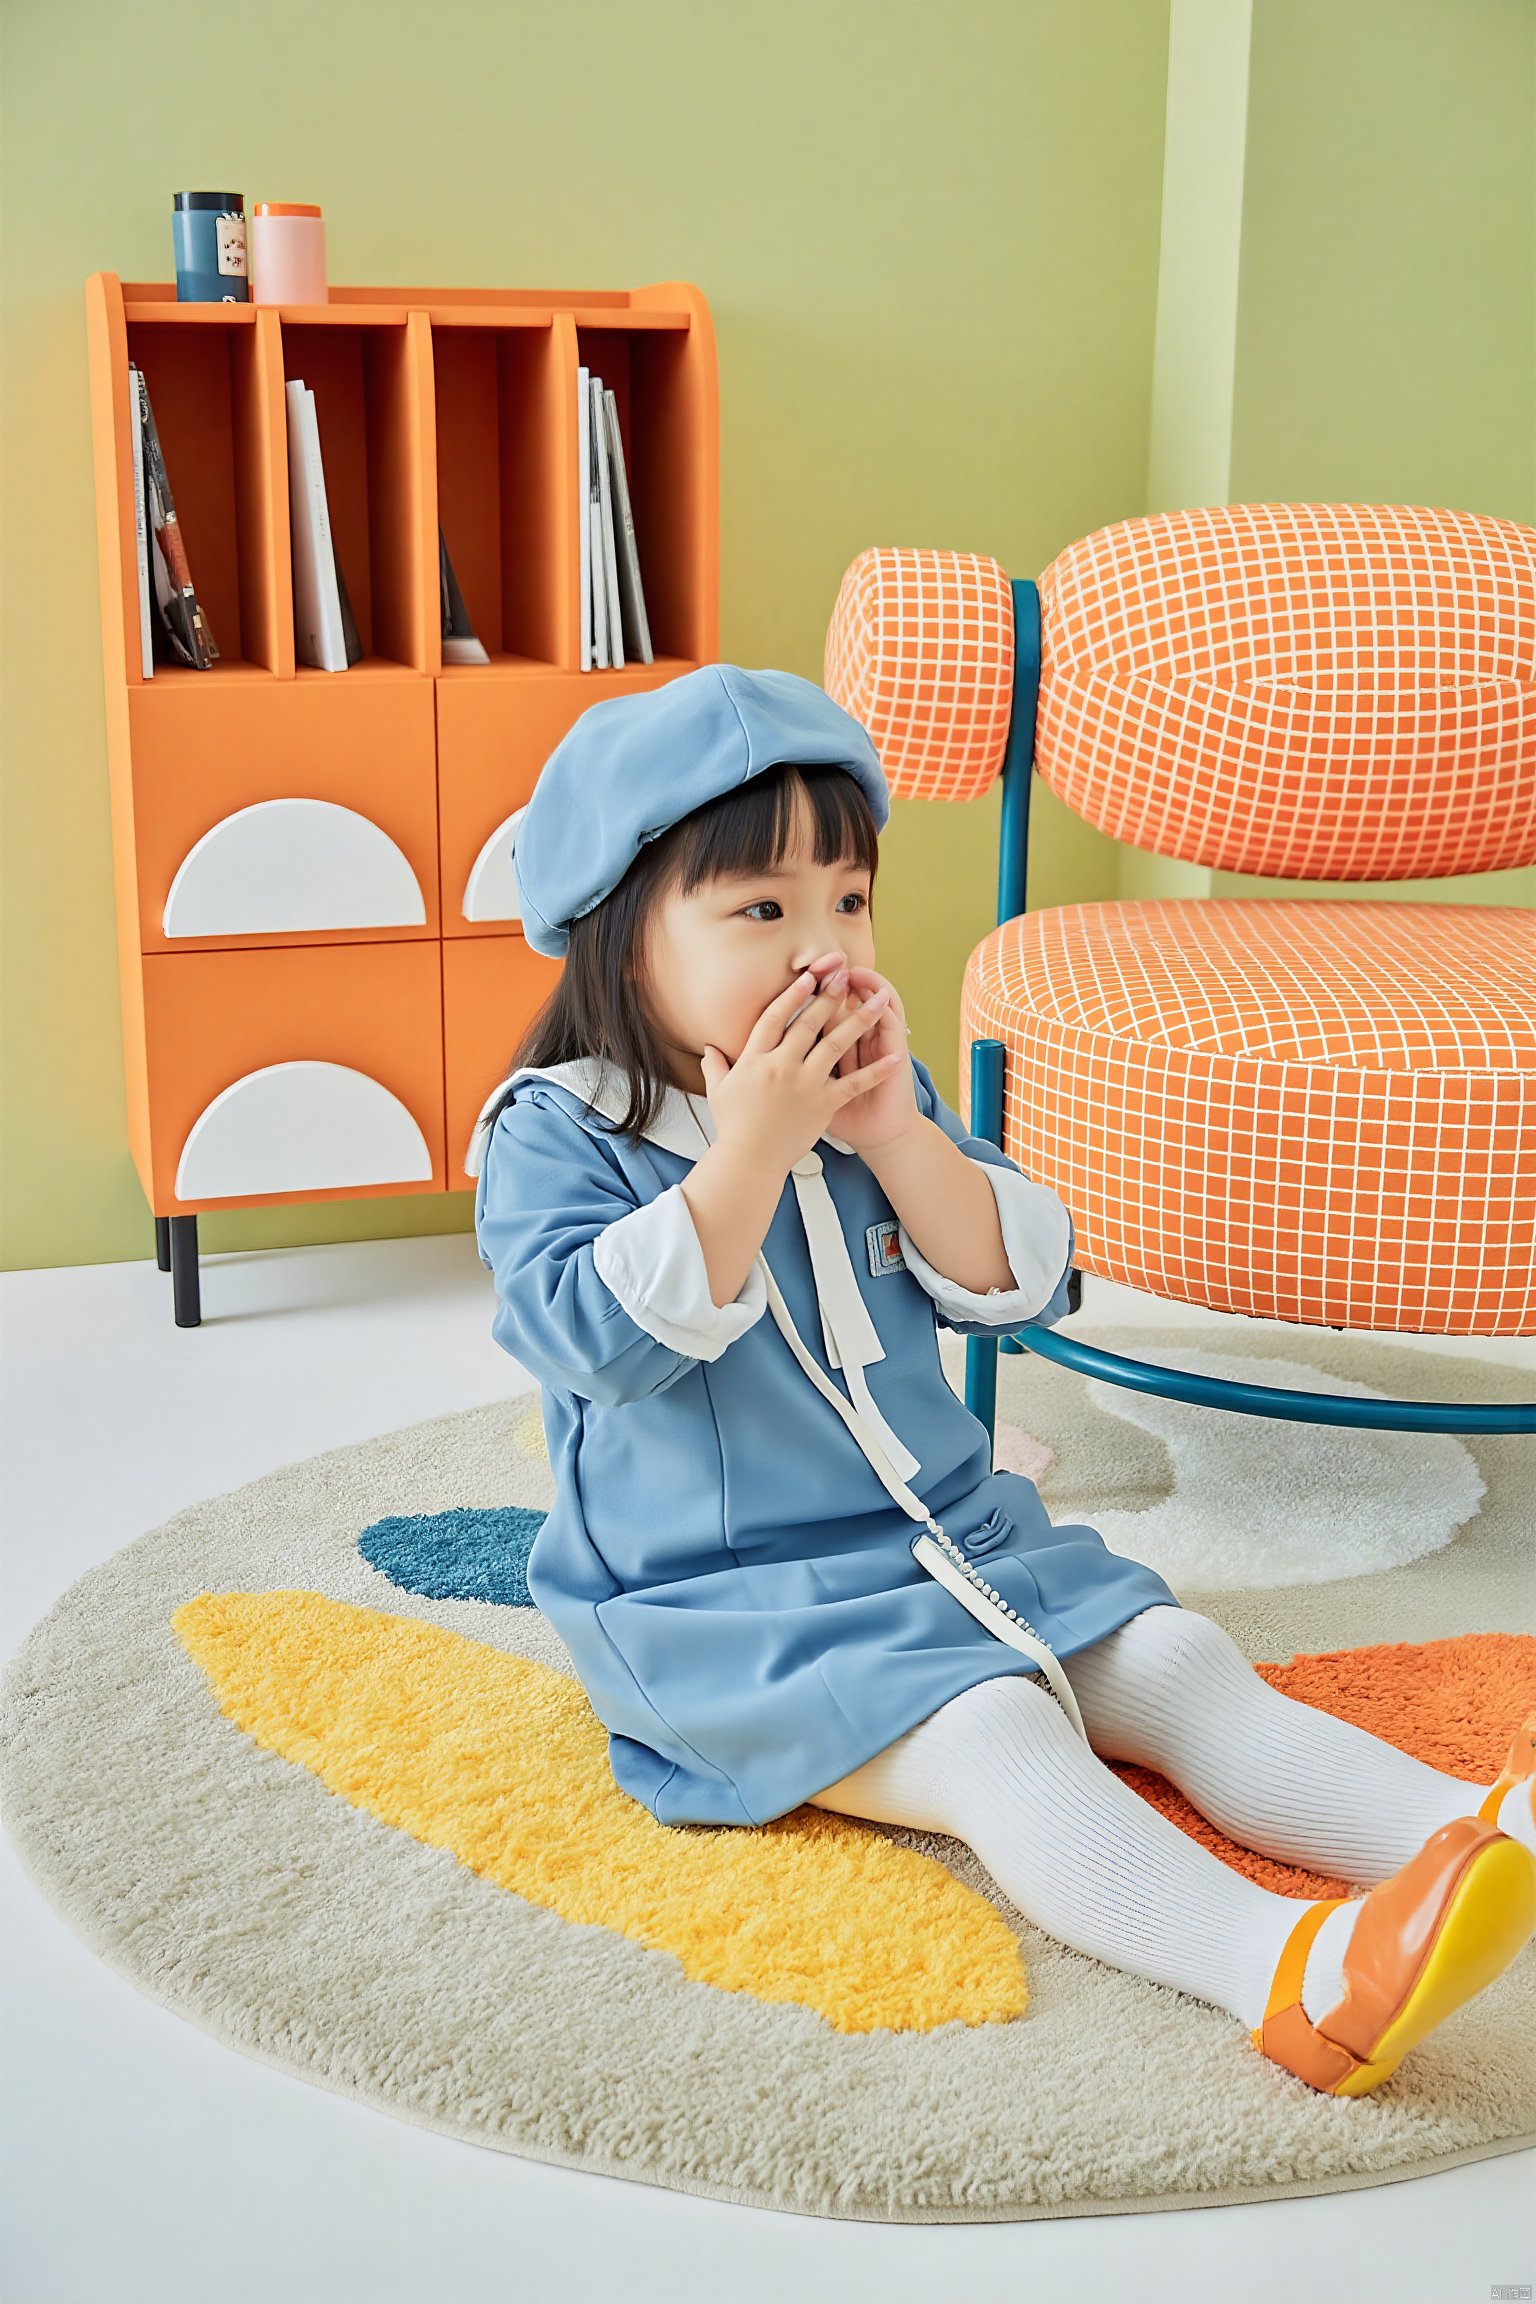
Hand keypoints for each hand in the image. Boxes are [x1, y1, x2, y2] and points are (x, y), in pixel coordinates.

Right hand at [699, 965, 906, 1176]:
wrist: (750, 1160)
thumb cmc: (734, 1128)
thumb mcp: (719, 1091)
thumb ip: (715, 1065)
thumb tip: (709, 1048)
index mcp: (755, 1060)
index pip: (775, 1018)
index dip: (792, 995)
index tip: (809, 978)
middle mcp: (781, 1067)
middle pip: (809, 1023)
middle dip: (829, 996)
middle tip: (846, 975)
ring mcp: (804, 1084)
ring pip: (836, 1044)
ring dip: (859, 1019)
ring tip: (878, 1002)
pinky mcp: (823, 1104)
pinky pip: (854, 1083)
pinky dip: (876, 1070)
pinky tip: (894, 1056)